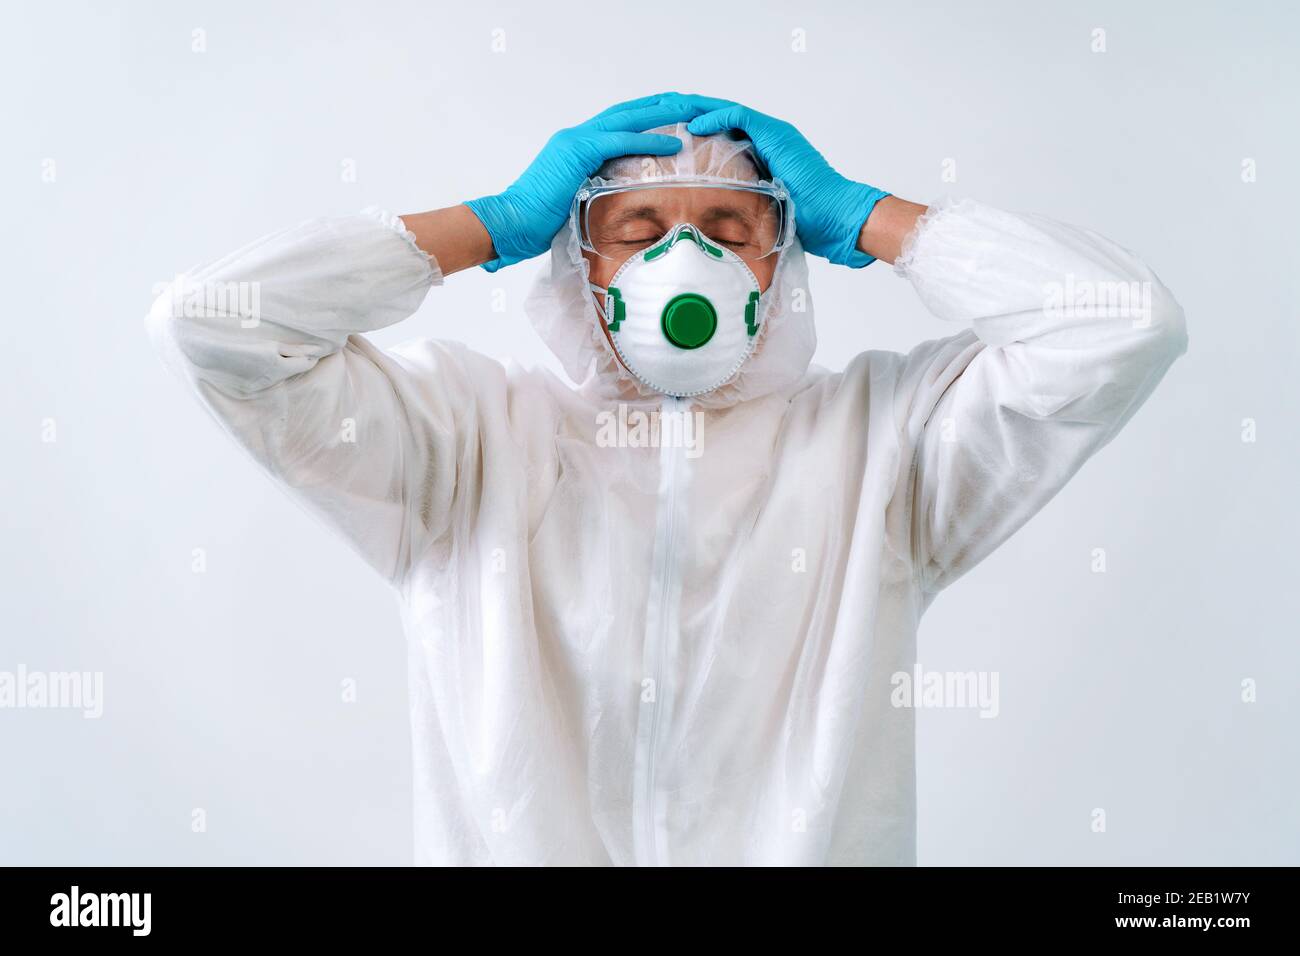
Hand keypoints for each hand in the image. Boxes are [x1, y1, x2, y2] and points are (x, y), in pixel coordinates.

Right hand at [464, 93, 709, 270]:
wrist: (511, 223)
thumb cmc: (537, 223)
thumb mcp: (573, 203)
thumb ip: (592, 194)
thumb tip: (615, 207)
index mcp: (575, 146)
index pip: (618, 123)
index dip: (645, 117)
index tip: (672, 114)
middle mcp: (577, 136)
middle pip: (627, 112)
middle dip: (660, 105)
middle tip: (690, 103)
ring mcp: (576, 141)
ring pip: (627, 118)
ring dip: (661, 114)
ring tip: (691, 112)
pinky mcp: (578, 152)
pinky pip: (621, 140)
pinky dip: (648, 139)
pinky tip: (674, 143)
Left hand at [683, 97, 889, 266]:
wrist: (835, 218)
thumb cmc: (805, 221)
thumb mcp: (760, 210)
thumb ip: (741, 204)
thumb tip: (714, 223)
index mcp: (760, 151)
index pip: (719, 131)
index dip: (691, 128)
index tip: (665, 133)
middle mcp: (765, 136)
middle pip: (717, 115)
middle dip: (686, 112)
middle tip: (657, 111)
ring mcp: (771, 133)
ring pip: (724, 110)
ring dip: (694, 108)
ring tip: (666, 109)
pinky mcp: (775, 135)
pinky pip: (739, 117)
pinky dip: (714, 118)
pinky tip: (692, 124)